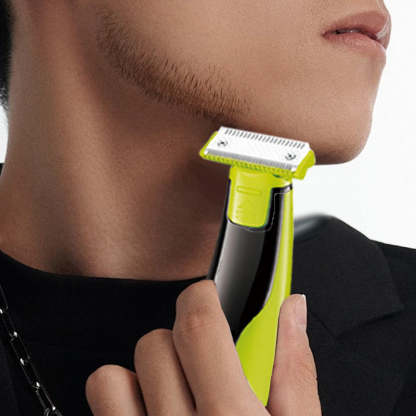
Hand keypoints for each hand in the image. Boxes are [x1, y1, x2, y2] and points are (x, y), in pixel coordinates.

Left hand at [85, 279, 321, 414]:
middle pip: (156, 344)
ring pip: (117, 375)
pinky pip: (99, 407)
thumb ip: (294, 365)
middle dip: (180, 340)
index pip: (198, 328)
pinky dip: (119, 401)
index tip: (206, 296)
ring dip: (145, 372)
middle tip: (202, 361)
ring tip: (174, 393)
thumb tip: (293, 308)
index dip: (200, 298)